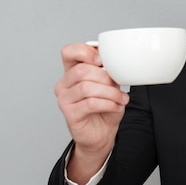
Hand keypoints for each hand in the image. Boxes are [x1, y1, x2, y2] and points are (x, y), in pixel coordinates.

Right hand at [54, 43, 128, 182]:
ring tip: (121, 99)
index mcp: (72, 71)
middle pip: (82, 70)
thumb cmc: (105, 107)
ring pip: (87, 87)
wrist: (101, 133)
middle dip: (106, 77)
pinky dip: (108, 104)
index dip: (85, 51)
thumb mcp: (110, 85)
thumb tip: (115, 63)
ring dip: (110, 93)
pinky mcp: (69, 113)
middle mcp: (64, 83)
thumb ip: (108, 72)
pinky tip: (116, 107)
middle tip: (118, 85)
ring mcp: (64, 99)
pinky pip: (90, 103)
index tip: (102, 60)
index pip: (69, 52)